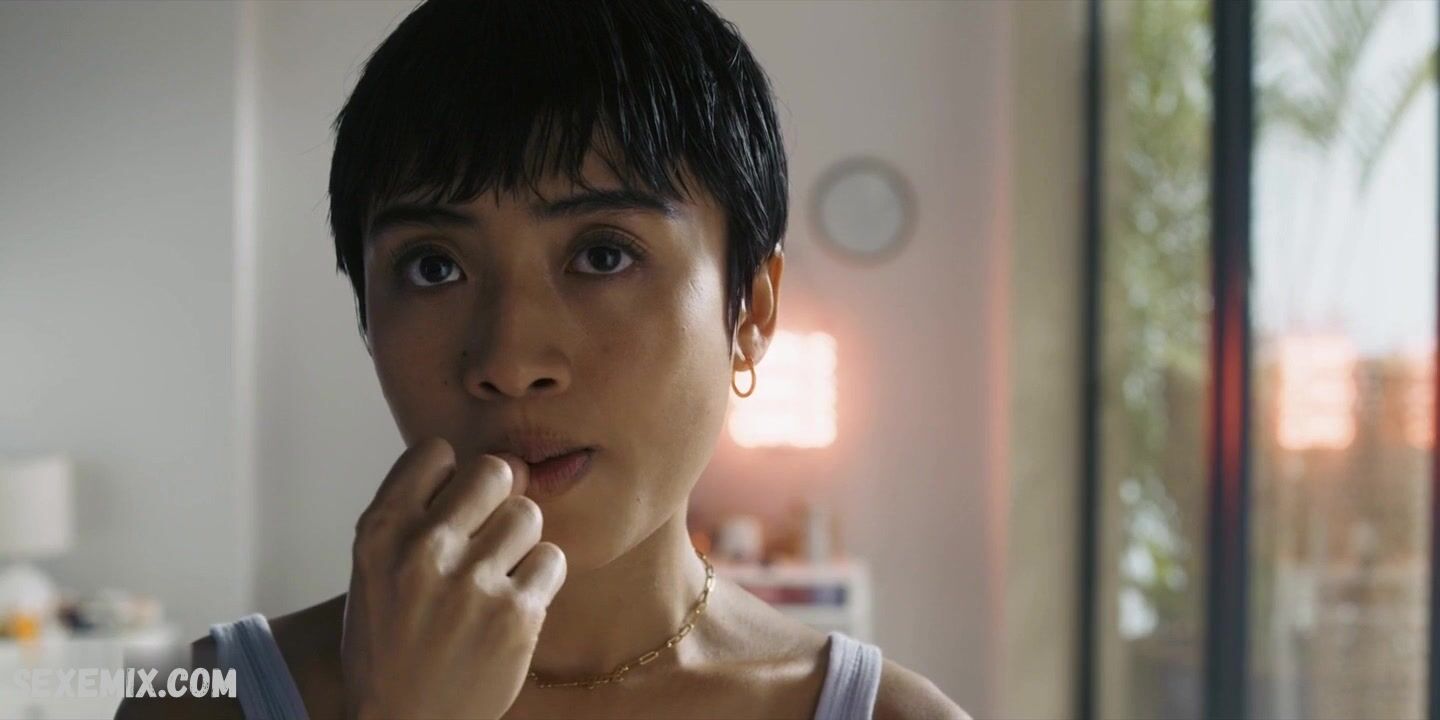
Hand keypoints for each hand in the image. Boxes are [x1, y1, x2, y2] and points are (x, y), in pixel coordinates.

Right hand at [341, 437, 566, 719]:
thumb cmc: (393, 641)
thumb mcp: (377, 569)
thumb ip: (422, 512)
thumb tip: (509, 464)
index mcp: (380, 532)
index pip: (435, 451)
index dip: (450, 477)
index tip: (450, 509)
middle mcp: (423, 550)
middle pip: (494, 470)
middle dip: (498, 496)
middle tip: (488, 533)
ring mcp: (472, 583)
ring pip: (528, 514)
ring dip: (520, 541)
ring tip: (498, 574)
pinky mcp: (516, 616)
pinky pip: (551, 560)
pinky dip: (540, 580)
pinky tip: (514, 603)